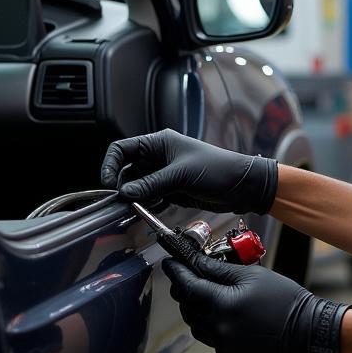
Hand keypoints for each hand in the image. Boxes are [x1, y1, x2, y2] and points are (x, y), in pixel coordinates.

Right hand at [101, 129, 277, 214]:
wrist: (242, 186)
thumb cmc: (218, 169)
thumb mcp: (181, 175)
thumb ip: (151, 184)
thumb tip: (125, 192)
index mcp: (159, 142)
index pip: (122, 148)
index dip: (110, 164)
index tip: (108, 183)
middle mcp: (158, 156)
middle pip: (127, 169)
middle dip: (122, 185)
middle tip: (122, 202)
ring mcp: (164, 174)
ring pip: (137, 185)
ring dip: (134, 197)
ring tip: (134, 208)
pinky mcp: (171, 190)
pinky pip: (149, 196)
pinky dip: (145, 203)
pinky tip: (147, 210)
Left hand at [163, 255, 351, 352]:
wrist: (306, 331)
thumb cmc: (283, 299)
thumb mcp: (252, 275)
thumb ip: (219, 269)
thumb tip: (196, 261)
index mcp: (222, 305)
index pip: (187, 285)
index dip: (176, 272)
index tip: (169, 262)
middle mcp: (218, 328)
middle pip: (187, 306)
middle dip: (187, 289)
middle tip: (192, 274)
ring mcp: (223, 345)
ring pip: (196, 324)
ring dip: (197, 308)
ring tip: (211, 294)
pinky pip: (210, 337)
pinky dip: (211, 324)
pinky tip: (225, 313)